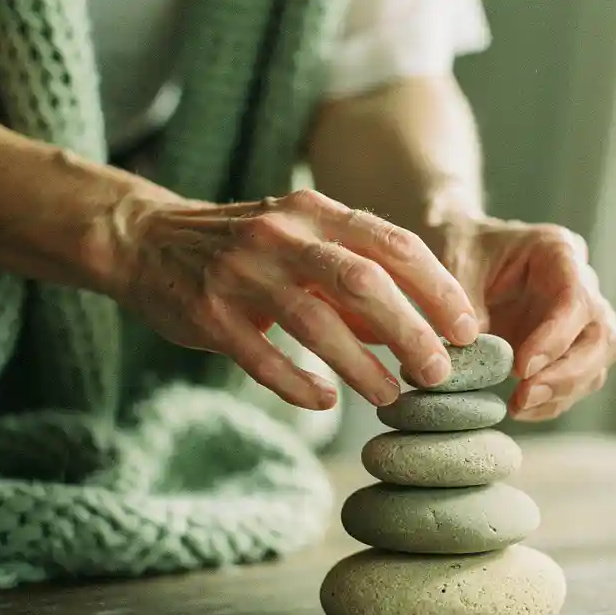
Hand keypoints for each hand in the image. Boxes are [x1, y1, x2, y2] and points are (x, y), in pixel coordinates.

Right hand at [100, 189, 479, 409]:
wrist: (148, 240)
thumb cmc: (245, 247)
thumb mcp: (302, 241)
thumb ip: (355, 273)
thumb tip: (419, 326)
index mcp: (315, 213)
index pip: (393, 244)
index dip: (437, 287)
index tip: (467, 327)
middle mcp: (282, 236)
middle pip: (363, 282)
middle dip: (410, 330)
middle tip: (440, 372)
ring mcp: (242, 272)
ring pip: (315, 321)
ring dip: (360, 364)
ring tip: (391, 396)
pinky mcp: (209, 312)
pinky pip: (260, 355)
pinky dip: (296, 383)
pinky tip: (324, 401)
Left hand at [427, 214, 615, 420]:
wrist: (462, 254)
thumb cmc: (460, 250)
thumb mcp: (454, 266)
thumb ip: (463, 308)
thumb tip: (467, 354)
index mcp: (558, 252)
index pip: (576, 300)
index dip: (555, 338)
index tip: (521, 368)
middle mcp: (581, 285)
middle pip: (601, 336)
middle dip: (567, 374)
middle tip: (524, 396)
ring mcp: (581, 319)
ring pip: (597, 363)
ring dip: (562, 392)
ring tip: (518, 407)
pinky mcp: (570, 347)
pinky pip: (578, 381)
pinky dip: (553, 401)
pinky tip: (522, 409)